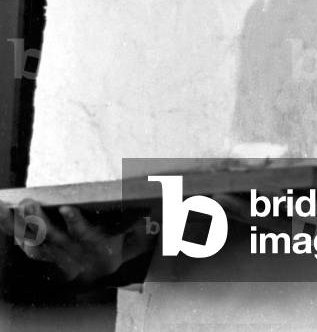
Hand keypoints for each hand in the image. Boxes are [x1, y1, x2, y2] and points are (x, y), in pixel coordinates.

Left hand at [0, 199, 151, 285]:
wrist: (110, 270)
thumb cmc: (123, 243)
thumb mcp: (135, 235)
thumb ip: (137, 224)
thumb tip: (145, 207)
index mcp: (101, 252)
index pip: (86, 238)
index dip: (76, 224)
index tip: (66, 209)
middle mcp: (80, 260)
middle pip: (56, 243)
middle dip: (41, 223)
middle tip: (30, 204)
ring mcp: (63, 261)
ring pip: (40, 247)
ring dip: (27, 228)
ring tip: (20, 207)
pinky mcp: (50, 260)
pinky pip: (32, 249)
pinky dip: (20, 234)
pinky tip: (11, 217)